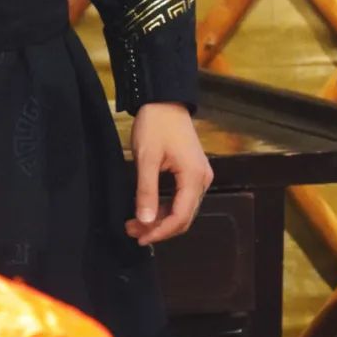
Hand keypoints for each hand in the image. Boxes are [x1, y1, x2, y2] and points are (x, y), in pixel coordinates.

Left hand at [126, 102, 213, 247]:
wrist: (165, 100)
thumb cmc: (156, 124)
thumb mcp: (146, 158)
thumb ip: (146, 191)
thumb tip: (144, 220)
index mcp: (194, 178)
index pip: (180, 217)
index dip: (160, 231)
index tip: (139, 236)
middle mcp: (202, 180)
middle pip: (184, 217)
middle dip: (159, 228)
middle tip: (133, 232)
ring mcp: (199, 176)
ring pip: (183, 209)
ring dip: (161, 219)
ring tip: (135, 223)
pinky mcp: (192, 172)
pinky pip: (181, 198)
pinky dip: (165, 207)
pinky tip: (147, 209)